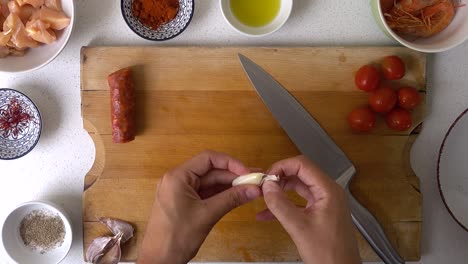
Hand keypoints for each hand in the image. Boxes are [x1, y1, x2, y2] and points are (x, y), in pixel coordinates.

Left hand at [138, 150, 260, 263]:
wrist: (160, 261)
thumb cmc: (177, 237)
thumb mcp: (207, 215)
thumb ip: (231, 199)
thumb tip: (254, 189)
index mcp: (177, 177)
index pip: (208, 159)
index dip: (230, 163)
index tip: (247, 172)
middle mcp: (178, 180)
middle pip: (210, 171)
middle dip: (233, 176)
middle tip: (255, 181)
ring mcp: (181, 192)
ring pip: (210, 183)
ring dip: (229, 185)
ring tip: (251, 188)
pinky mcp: (185, 203)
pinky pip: (206, 193)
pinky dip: (221, 195)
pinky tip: (238, 196)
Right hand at [257, 156, 360, 263]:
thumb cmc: (328, 253)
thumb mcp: (299, 227)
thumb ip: (280, 205)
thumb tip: (267, 186)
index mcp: (328, 190)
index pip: (302, 165)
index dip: (282, 167)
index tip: (266, 176)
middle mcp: (328, 192)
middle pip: (300, 174)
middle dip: (279, 178)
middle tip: (263, 185)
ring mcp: (325, 202)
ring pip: (298, 187)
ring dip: (280, 191)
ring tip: (263, 196)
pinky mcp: (320, 212)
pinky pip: (299, 202)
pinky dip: (285, 205)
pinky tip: (267, 214)